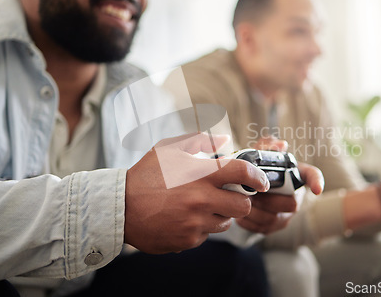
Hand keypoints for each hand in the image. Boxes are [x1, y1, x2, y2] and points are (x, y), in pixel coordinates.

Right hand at [124, 133, 269, 253]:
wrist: (119, 208)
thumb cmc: (145, 175)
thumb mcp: (168, 149)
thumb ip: (198, 141)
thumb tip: (223, 139)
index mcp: (200, 174)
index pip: (243, 172)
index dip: (258, 176)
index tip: (261, 181)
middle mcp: (202, 199)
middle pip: (243, 205)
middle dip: (241, 200)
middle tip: (229, 195)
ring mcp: (196, 222)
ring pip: (226, 222)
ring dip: (221, 214)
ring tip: (202, 206)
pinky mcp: (188, 240)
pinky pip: (207, 235)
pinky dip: (202, 227)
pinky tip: (185, 218)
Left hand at [235, 137, 323, 233]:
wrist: (243, 188)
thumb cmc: (256, 169)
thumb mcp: (259, 154)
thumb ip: (267, 145)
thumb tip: (280, 144)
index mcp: (295, 175)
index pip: (313, 176)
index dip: (317, 182)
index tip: (316, 190)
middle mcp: (295, 196)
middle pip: (291, 203)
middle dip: (268, 199)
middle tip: (249, 192)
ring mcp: (285, 214)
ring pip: (274, 218)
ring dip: (255, 210)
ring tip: (241, 200)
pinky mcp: (272, 227)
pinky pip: (262, 228)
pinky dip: (247, 221)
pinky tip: (238, 212)